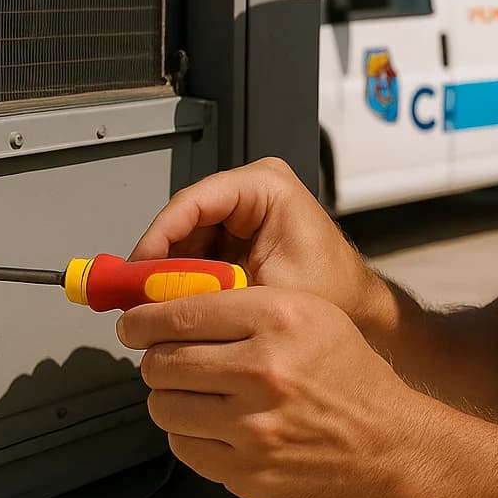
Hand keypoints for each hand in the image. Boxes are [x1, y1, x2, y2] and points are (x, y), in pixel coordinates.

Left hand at [118, 285, 432, 497]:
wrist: (387, 445)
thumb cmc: (350, 378)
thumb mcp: (311, 314)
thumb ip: (245, 305)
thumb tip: (171, 307)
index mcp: (280, 319)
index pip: (180, 313)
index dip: (142, 319)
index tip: (134, 323)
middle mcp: (265, 369)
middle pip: (162, 361)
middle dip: (155, 359)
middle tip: (167, 360)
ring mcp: (253, 425)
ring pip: (164, 406)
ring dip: (171, 399)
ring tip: (198, 394)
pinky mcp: (245, 469)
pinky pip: (183, 447)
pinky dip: (191, 435)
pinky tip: (218, 425)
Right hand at [129, 158, 385, 331]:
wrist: (359, 311)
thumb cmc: (336, 295)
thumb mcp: (268, 294)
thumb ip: (212, 294)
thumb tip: (157, 303)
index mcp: (267, 186)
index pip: (192, 201)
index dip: (158, 237)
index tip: (138, 270)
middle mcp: (253, 192)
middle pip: (182, 220)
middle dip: (159, 261)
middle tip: (137, 296)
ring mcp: (244, 213)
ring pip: (184, 239)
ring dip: (169, 274)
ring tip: (155, 307)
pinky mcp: (238, 236)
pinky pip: (197, 254)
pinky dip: (185, 281)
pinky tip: (177, 306)